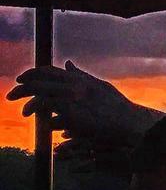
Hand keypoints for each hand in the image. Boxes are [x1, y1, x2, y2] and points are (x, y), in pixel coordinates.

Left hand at [7, 63, 153, 149]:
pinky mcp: (74, 119)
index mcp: (78, 79)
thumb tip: (66, 64)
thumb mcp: (99, 85)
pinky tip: (46, 125)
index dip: (31, 74)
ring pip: (40, 101)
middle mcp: (74, 88)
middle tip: (11, 96)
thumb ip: (81, 75)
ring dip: (30, 107)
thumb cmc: (116, 105)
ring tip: (25, 113)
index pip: (47, 71)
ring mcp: (73, 103)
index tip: (21, 79)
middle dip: (21, 89)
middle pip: (38, 84)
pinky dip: (47, 122)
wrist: (130, 122)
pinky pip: (51, 119)